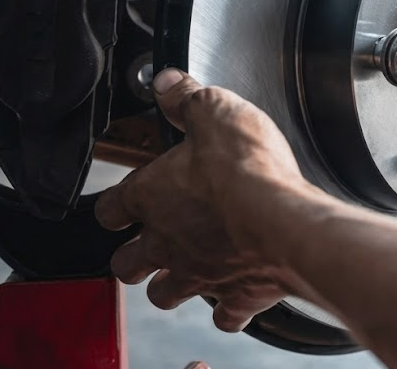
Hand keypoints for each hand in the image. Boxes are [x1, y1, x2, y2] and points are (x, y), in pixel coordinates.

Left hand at [95, 69, 317, 331]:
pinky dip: (227, 307)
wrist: (287, 223)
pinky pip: (224, 315)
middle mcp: (167, 241)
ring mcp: (199, 273)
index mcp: (152, 196)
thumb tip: (166, 81)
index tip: (124, 202)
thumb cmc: (249, 170)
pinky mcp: (237, 296)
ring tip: (186, 270)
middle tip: (147, 245)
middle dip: (133, 256)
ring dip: (171, 284)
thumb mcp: (214, 110)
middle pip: (126, 263)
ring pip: (164, 294)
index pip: (109, 208)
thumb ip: (186, 97)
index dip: (115, 205)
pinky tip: (236, 294)